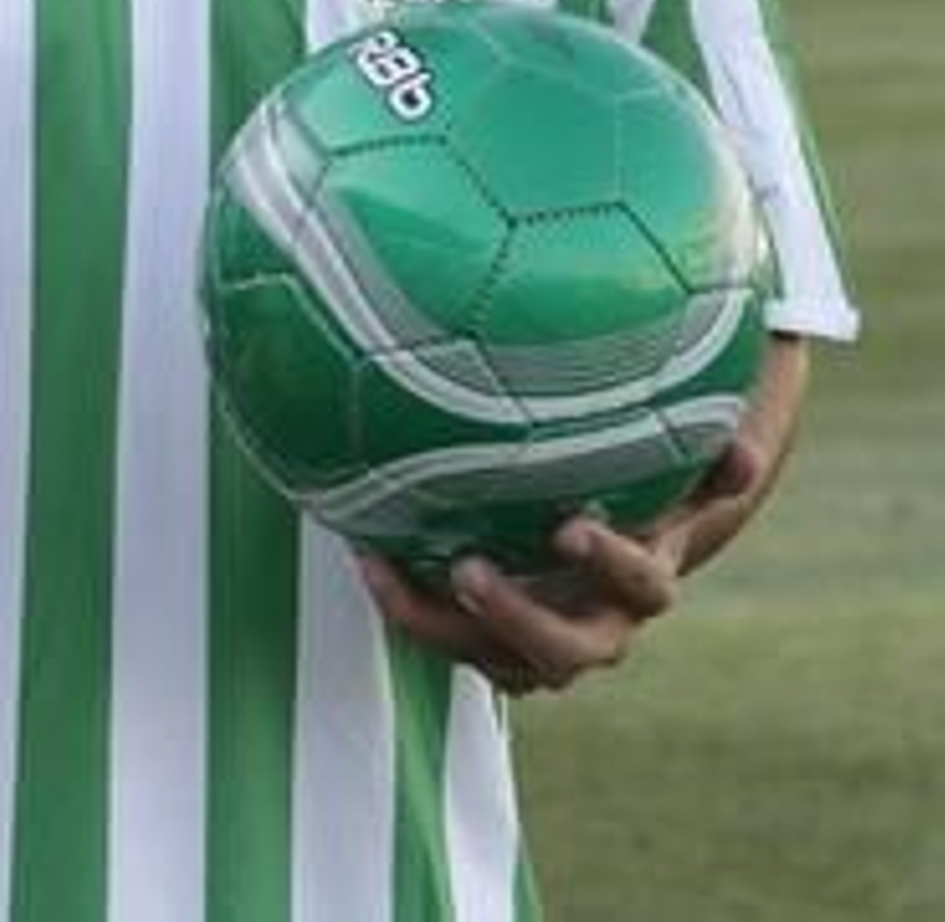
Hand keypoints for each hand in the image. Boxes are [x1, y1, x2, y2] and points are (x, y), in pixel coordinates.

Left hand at [358, 436, 765, 697]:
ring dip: (441, 624)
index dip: (611, 562)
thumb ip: (712, 463)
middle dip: (517, 617)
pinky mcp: (496, 646)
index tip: (571, 525)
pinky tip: (369, 558)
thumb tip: (747, 456)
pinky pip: (453, 642)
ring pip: (495, 660)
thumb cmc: (651, 489)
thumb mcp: (681, 471)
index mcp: (644, 583)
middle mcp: (598, 628)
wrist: (613, 547)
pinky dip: (412, 608)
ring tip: (386, 572)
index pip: (641, 584)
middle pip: (565, 651)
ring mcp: (543, 646)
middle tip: (470, 569)